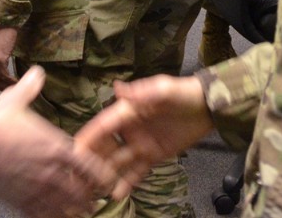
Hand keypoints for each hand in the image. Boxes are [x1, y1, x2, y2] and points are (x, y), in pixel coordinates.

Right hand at [0, 66, 119, 217]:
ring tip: (79, 214)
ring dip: (73, 211)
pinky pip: (41, 215)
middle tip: (93, 202)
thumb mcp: (14, 100)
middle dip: (87, 198)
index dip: (99, 175)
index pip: (87, 165)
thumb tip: (37, 73)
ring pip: (63, 207)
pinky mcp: (20, 200)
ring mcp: (36, 189)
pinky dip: (50, 217)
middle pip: (78, 191)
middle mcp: (51, 171)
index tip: (106, 181)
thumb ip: (30, 87)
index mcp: (55, 147)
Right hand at [74, 75, 212, 200]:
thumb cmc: (184, 93)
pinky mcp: (153, 155)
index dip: (88, 137)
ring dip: (106, 174)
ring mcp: (140, 143)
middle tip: (79, 177)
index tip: (74, 150)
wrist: (208, 107)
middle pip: (106, 146)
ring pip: (118, 161)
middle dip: (92, 160)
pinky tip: (116, 193)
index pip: (103, 126)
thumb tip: (118, 88)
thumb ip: (142, 91)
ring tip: (93, 190)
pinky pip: (136, 170)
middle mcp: (130, 128)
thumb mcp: (164, 89)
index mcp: (128, 111)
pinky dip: (126, 182)